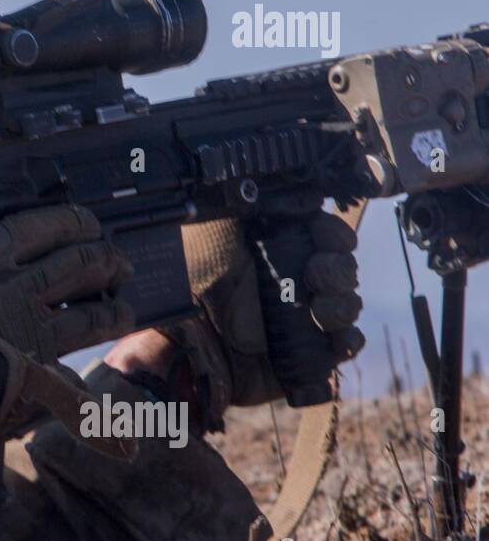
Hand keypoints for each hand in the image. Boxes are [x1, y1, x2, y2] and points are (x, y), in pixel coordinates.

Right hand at [0, 204, 136, 449]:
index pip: (39, 227)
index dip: (69, 221)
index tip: (86, 222)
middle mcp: (19, 289)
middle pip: (77, 264)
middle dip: (104, 260)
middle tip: (117, 262)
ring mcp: (35, 332)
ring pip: (91, 315)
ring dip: (112, 311)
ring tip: (123, 311)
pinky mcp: (40, 375)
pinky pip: (80, 391)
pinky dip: (99, 409)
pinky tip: (118, 423)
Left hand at [165, 211, 363, 429]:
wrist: (193, 333)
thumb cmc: (199, 277)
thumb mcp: (218, 226)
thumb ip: (252, 201)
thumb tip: (292, 188)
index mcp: (278, 249)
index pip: (327, 236)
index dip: (334, 235)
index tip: (327, 238)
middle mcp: (294, 279)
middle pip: (343, 269)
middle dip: (337, 269)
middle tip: (313, 276)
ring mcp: (303, 316)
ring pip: (348, 304)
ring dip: (340, 304)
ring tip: (317, 311)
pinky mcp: (307, 351)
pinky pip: (346, 343)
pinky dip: (346, 338)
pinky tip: (331, 335)